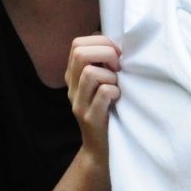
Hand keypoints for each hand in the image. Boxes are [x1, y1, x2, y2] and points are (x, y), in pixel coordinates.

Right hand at [65, 35, 121, 162]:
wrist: (101, 150)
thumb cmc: (108, 110)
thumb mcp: (101, 83)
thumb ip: (101, 63)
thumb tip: (112, 40)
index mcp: (72, 75)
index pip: (77, 44)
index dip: (100, 42)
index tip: (116, 55)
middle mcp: (71, 87)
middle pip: (81, 53)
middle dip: (107, 53)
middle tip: (119, 68)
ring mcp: (78, 103)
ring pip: (91, 73)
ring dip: (111, 76)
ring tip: (118, 86)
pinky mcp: (90, 118)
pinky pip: (104, 93)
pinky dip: (116, 91)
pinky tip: (118, 99)